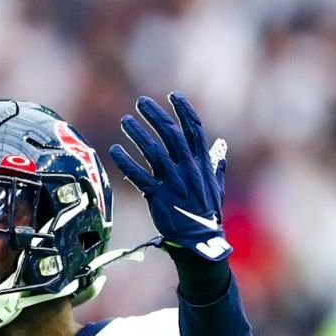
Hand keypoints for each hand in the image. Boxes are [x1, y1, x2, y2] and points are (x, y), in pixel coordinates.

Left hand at [107, 92, 230, 264]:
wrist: (199, 241)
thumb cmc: (207, 213)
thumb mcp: (216, 187)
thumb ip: (216, 165)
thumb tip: (221, 147)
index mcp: (202, 163)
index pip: (194, 129)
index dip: (184, 110)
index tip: (173, 95)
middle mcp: (188, 169)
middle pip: (170, 134)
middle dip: (156, 115)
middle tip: (141, 102)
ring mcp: (172, 182)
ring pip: (153, 151)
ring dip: (138, 134)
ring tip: (125, 120)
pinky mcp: (157, 196)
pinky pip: (138, 175)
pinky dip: (125, 162)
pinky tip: (114, 149)